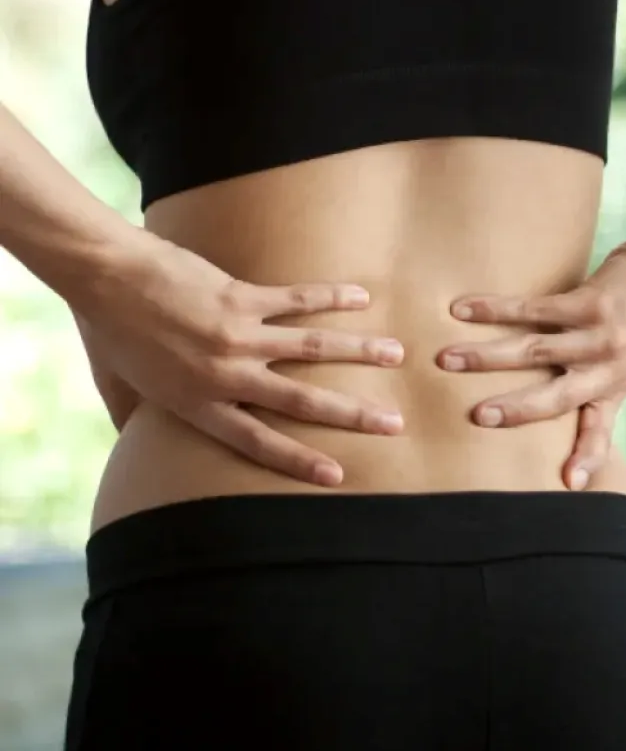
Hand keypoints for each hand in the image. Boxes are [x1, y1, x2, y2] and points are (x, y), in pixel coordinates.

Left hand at [71, 232, 404, 486]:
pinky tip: (362, 299)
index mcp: (197, 404)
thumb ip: (137, 422)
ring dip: (360, 351)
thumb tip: (135, 450)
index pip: (258, 443)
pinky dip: (333, 298)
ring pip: (313, 347)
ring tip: (396, 355)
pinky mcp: (242, 296)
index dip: (300, 460)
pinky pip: (298, 299)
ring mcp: (238, 334)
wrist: (104, 275)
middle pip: (302, 401)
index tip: (338, 475)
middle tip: (393, 423)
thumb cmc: (109, 330)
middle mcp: (225, 375)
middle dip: (353, 414)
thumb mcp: (120, 388)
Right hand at [437, 236, 625, 489]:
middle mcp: (607, 370)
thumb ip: (592, 384)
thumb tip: (548, 401)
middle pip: (554, 398)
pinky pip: (533, 310)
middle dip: (513, 409)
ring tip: (446, 359)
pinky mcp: (590, 303)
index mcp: (612, 389)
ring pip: (534, 351)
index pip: (598, 431)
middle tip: (473, 417)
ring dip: (486, 356)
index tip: (567, 485)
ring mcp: (600, 337)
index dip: (585, 457)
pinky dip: (494, 310)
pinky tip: (463, 309)